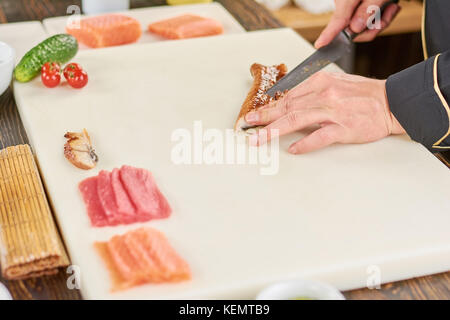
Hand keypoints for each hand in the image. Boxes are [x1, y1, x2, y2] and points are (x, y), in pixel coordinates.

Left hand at [246, 72, 405, 153]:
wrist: (392, 102)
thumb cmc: (363, 94)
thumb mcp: (335, 84)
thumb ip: (312, 93)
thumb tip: (289, 104)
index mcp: (320, 83)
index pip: (288, 96)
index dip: (268, 107)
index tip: (254, 115)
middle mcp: (324, 95)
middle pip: (288, 107)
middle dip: (264, 117)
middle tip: (247, 125)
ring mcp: (334, 112)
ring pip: (298, 120)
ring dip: (275, 130)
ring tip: (259, 138)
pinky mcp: (344, 128)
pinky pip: (320, 137)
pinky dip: (305, 143)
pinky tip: (292, 149)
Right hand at [315, 0, 400, 48]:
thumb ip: (367, 11)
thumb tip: (355, 29)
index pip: (337, 20)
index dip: (328, 34)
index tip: (319, 45)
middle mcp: (343, 2)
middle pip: (353, 28)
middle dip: (374, 27)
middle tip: (389, 13)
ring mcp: (348, 5)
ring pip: (361, 26)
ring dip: (380, 20)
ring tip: (391, 6)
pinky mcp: (353, 5)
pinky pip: (364, 18)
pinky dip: (379, 14)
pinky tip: (388, 5)